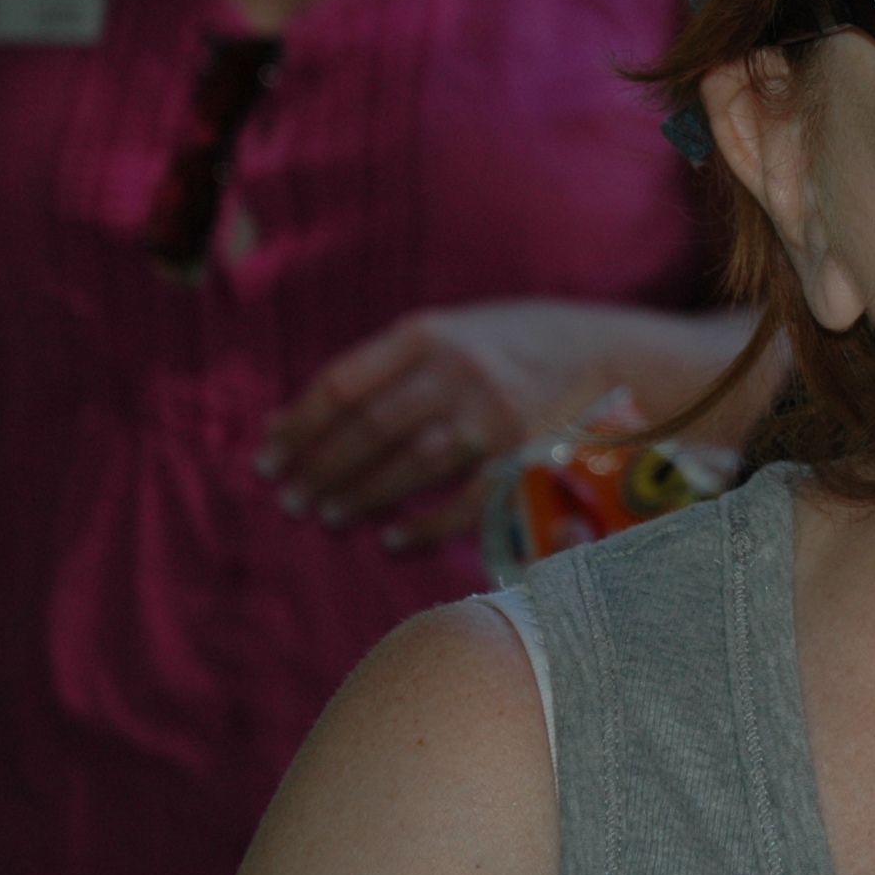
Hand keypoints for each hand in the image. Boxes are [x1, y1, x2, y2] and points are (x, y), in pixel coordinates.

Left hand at [256, 301, 612, 551]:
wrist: (607, 353)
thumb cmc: (508, 346)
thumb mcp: (445, 335)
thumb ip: (377, 372)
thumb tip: (282, 421)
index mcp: (429, 334)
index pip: (343, 384)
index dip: (298, 427)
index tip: (267, 459)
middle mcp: (459, 371)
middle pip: (369, 429)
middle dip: (321, 469)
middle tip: (290, 501)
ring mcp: (495, 415)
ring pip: (409, 466)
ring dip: (361, 497)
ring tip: (328, 516)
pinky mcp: (526, 456)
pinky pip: (462, 503)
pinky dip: (422, 527)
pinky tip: (392, 540)